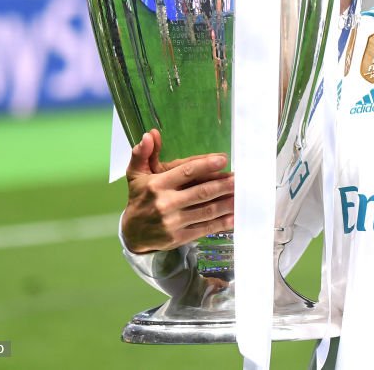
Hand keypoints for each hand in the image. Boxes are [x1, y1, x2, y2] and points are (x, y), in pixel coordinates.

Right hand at [121, 129, 234, 253]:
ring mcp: (173, 223)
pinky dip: (221, 223)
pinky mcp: (178, 238)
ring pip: (206, 211)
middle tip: (239, 179)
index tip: (223, 159)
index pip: (186, 172)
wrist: (132, 233)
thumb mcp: (136, 174)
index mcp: (157, 185)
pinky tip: (234, 216)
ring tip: (241, 195)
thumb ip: (143, 153)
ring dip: (227, 203)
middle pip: (201, 192)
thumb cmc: (139, 198)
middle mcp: (165, 203)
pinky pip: (204, 228)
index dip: (206, 165)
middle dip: (223, 185)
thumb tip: (150, 134)